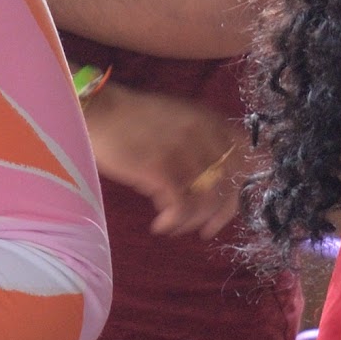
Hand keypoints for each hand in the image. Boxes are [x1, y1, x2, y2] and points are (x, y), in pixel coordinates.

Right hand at [84, 85, 247, 238]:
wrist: (95, 110)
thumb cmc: (130, 117)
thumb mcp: (176, 116)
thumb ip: (200, 136)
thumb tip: (217, 171)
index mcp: (209, 120)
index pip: (245, 156)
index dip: (243, 183)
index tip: (231, 203)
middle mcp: (201, 134)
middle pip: (228, 185)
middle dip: (221, 214)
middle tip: (207, 230)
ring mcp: (181, 152)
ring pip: (205, 201)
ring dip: (192, 221)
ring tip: (175, 226)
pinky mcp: (159, 169)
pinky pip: (180, 207)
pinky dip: (173, 222)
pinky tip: (160, 225)